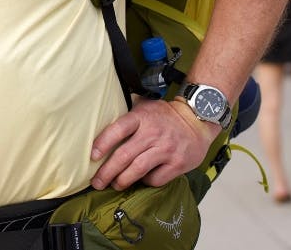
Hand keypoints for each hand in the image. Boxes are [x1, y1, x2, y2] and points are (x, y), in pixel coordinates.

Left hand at [89, 98, 219, 190]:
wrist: (197, 120)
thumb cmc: (166, 115)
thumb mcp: (145, 106)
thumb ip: (126, 111)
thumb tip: (102, 114)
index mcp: (141, 117)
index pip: (118, 129)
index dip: (102, 143)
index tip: (92, 156)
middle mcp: (153, 133)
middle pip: (124, 155)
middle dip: (107, 172)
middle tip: (97, 182)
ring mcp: (166, 148)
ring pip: (138, 169)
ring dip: (122, 180)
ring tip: (114, 185)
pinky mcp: (177, 163)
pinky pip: (156, 178)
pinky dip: (145, 182)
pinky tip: (141, 181)